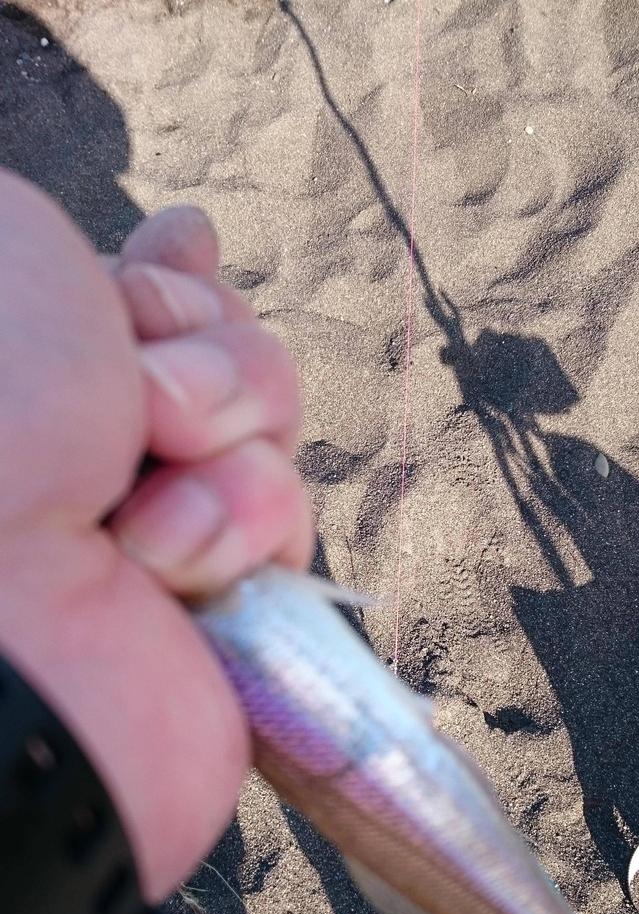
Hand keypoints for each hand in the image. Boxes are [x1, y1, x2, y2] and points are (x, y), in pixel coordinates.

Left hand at [0, 171, 313, 900]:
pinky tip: (170, 561)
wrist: (0, 621)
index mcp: (40, 374)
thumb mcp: (21, 254)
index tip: (167, 261)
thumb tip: (180, 244)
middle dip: (209, 357)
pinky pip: (286, 515)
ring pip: (271, 426)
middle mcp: (94, 443)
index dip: (175, 280)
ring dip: (228, 436)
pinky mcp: (219, 595)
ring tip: (140, 504)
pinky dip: (243, 522)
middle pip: (227, 350)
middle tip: (142, 401)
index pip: (146, 298)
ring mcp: (158, 521)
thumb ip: (93, 252)